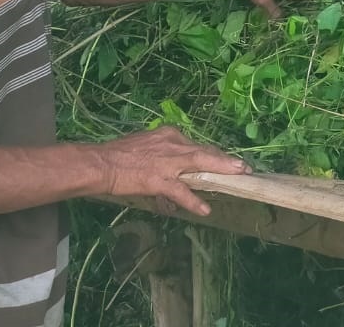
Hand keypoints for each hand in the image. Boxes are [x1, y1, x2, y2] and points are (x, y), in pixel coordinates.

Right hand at [96, 126, 248, 216]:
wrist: (100, 163)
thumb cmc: (118, 155)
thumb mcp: (145, 144)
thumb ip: (163, 151)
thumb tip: (174, 162)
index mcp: (168, 134)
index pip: (195, 145)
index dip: (212, 155)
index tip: (225, 160)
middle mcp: (171, 143)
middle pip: (204, 151)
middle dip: (225, 160)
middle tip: (243, 167)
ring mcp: (167, 162)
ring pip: (200, 164)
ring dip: (221, 169)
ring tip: (239, 175)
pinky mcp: (159, 179)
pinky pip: (181, 192)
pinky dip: (194, 201)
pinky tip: (205, 210)